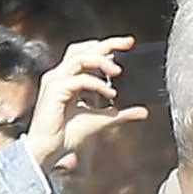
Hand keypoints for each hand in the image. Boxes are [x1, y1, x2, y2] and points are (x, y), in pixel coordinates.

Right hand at [26, 37, 148, 175]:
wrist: (49, 149)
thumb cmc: (67, 134)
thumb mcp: (101, 121)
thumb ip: (120, 114)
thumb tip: (143, 111)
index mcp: (69, 78)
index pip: (86, 53)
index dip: (106, 46)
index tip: (128, 44)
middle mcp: (60, 75)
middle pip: (82, 49)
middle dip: (106, 44)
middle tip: (128, 43)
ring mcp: (55, 81)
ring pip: (79, 59)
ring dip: (101, 62)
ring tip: (118, 72)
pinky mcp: (54, 90)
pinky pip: (78, 79)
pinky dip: (96, 84)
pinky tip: (110, 93)